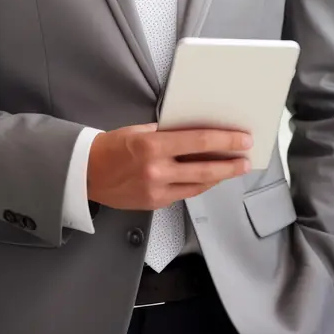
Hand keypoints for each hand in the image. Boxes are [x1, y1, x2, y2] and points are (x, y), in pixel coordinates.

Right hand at [86, 123, 252, 210]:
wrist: (86, 173)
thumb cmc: (112, 146)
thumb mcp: (139, 130)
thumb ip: (167, 133)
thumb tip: (195, 134)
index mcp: (153, 145)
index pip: (198, 141)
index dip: (225, 140)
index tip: (242, 139)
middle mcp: (157, 169)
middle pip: (205, 168)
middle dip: (230, 163)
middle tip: (247, 158)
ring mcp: (157, 190)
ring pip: (198, 185)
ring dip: (220, 177)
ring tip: (234, 169)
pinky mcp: (155, 203)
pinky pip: (185, 193)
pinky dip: (199, 184)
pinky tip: (210, 178)